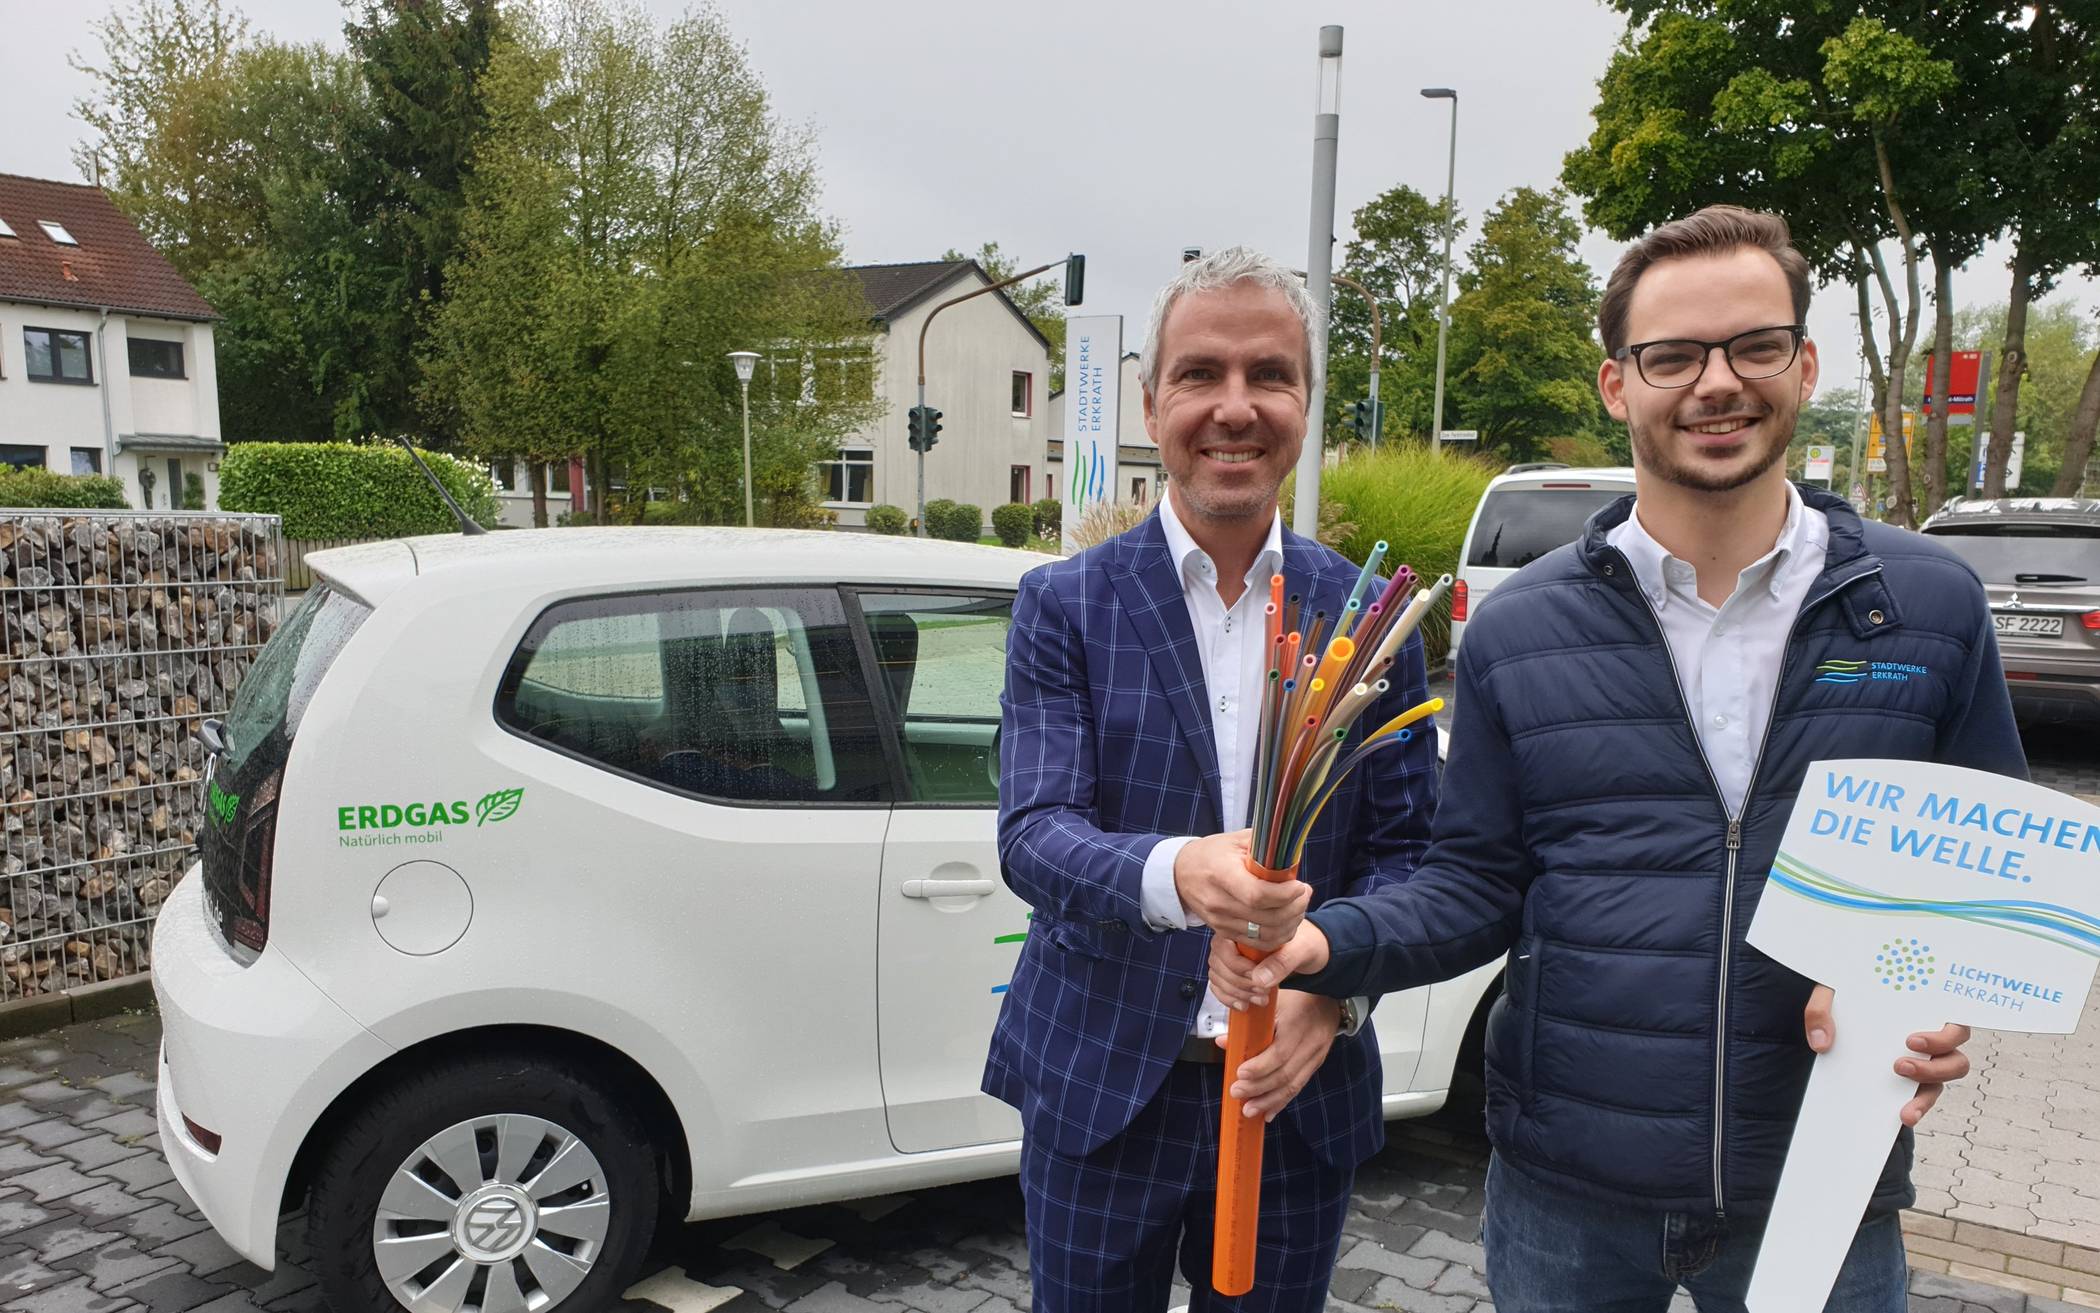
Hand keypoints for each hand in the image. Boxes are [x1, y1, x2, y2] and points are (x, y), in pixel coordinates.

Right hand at [1173, 830, 1310, 945]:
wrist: (1181, 873)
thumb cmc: (1212, 853)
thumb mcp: (1236, 839)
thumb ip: (1265, 845)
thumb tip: (1294, 851)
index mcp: (1221, 874)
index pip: (1257, 894)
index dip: (1284, 894)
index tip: (1299, 885)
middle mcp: (1219, 902)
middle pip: (1266, 918)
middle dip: (1295, 908)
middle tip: (1306, 893)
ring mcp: (1220, 921)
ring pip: (1265, 935)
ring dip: (1290, 924)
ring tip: (1299, 907)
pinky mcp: (1223, 932)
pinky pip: (1257, 943)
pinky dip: (1278, 936)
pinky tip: (1287, 921)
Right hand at [1207, 920, 1329, 1010]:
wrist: (1309, 950)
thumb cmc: (1305, 943)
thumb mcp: (1300, 950)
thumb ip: (1282, 962)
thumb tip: (1259, 978)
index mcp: (1246, 927)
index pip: (1222, 946)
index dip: (1237, 967)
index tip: (1257, 979)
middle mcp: (1233, 939)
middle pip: (1218, 964)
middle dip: (1239, 984)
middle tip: (1263, 993)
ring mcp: (1230, 956)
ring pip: (1216, 976)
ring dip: (1235, 993)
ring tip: (1260, 999)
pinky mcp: (1232, 971)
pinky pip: (1218, 985)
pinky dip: (1227, 998)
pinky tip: (1244, 1004)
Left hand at [1221, 991, 1340, 1120]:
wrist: (1331, 1000)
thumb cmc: (1297, 998)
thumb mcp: (1273, 1003)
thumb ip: (1249, 1023)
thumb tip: (1223, 1042)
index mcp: (1298, 1022)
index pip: (1280, 1051)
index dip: (1260, 1066)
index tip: (1240, 1073)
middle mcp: (1310, 1042)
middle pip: (1285, 1073)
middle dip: (1259, 1087)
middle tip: (1237, 1093)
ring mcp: (1316, 1056)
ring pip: (1293, 1085)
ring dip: (1269, 1100)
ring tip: (1250, 1110)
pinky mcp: (1317, 1065)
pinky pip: (1299, 1086)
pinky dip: (1282, 1101)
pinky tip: (1268, 1113)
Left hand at [1804, 984, 1972, 1125]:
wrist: (1838, 1012)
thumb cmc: (1845, 997)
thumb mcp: (1828, 994)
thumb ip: (1820, 1010)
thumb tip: (1822, 1044)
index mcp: (1924, 1012)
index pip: (1954, 1025)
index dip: (1942, 1036)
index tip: (1911, 1041)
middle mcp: (1932, 1040)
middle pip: (1956, 1061)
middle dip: (1933, 1069)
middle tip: (1898, 1066)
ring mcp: (1923, 1063)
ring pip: (1941, 1084)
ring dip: (1925, 1096)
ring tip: (1902, 1106)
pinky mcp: (1910, 1082)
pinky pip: (1921, 1099)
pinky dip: (1915, 1109)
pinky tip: (1900, 1118)